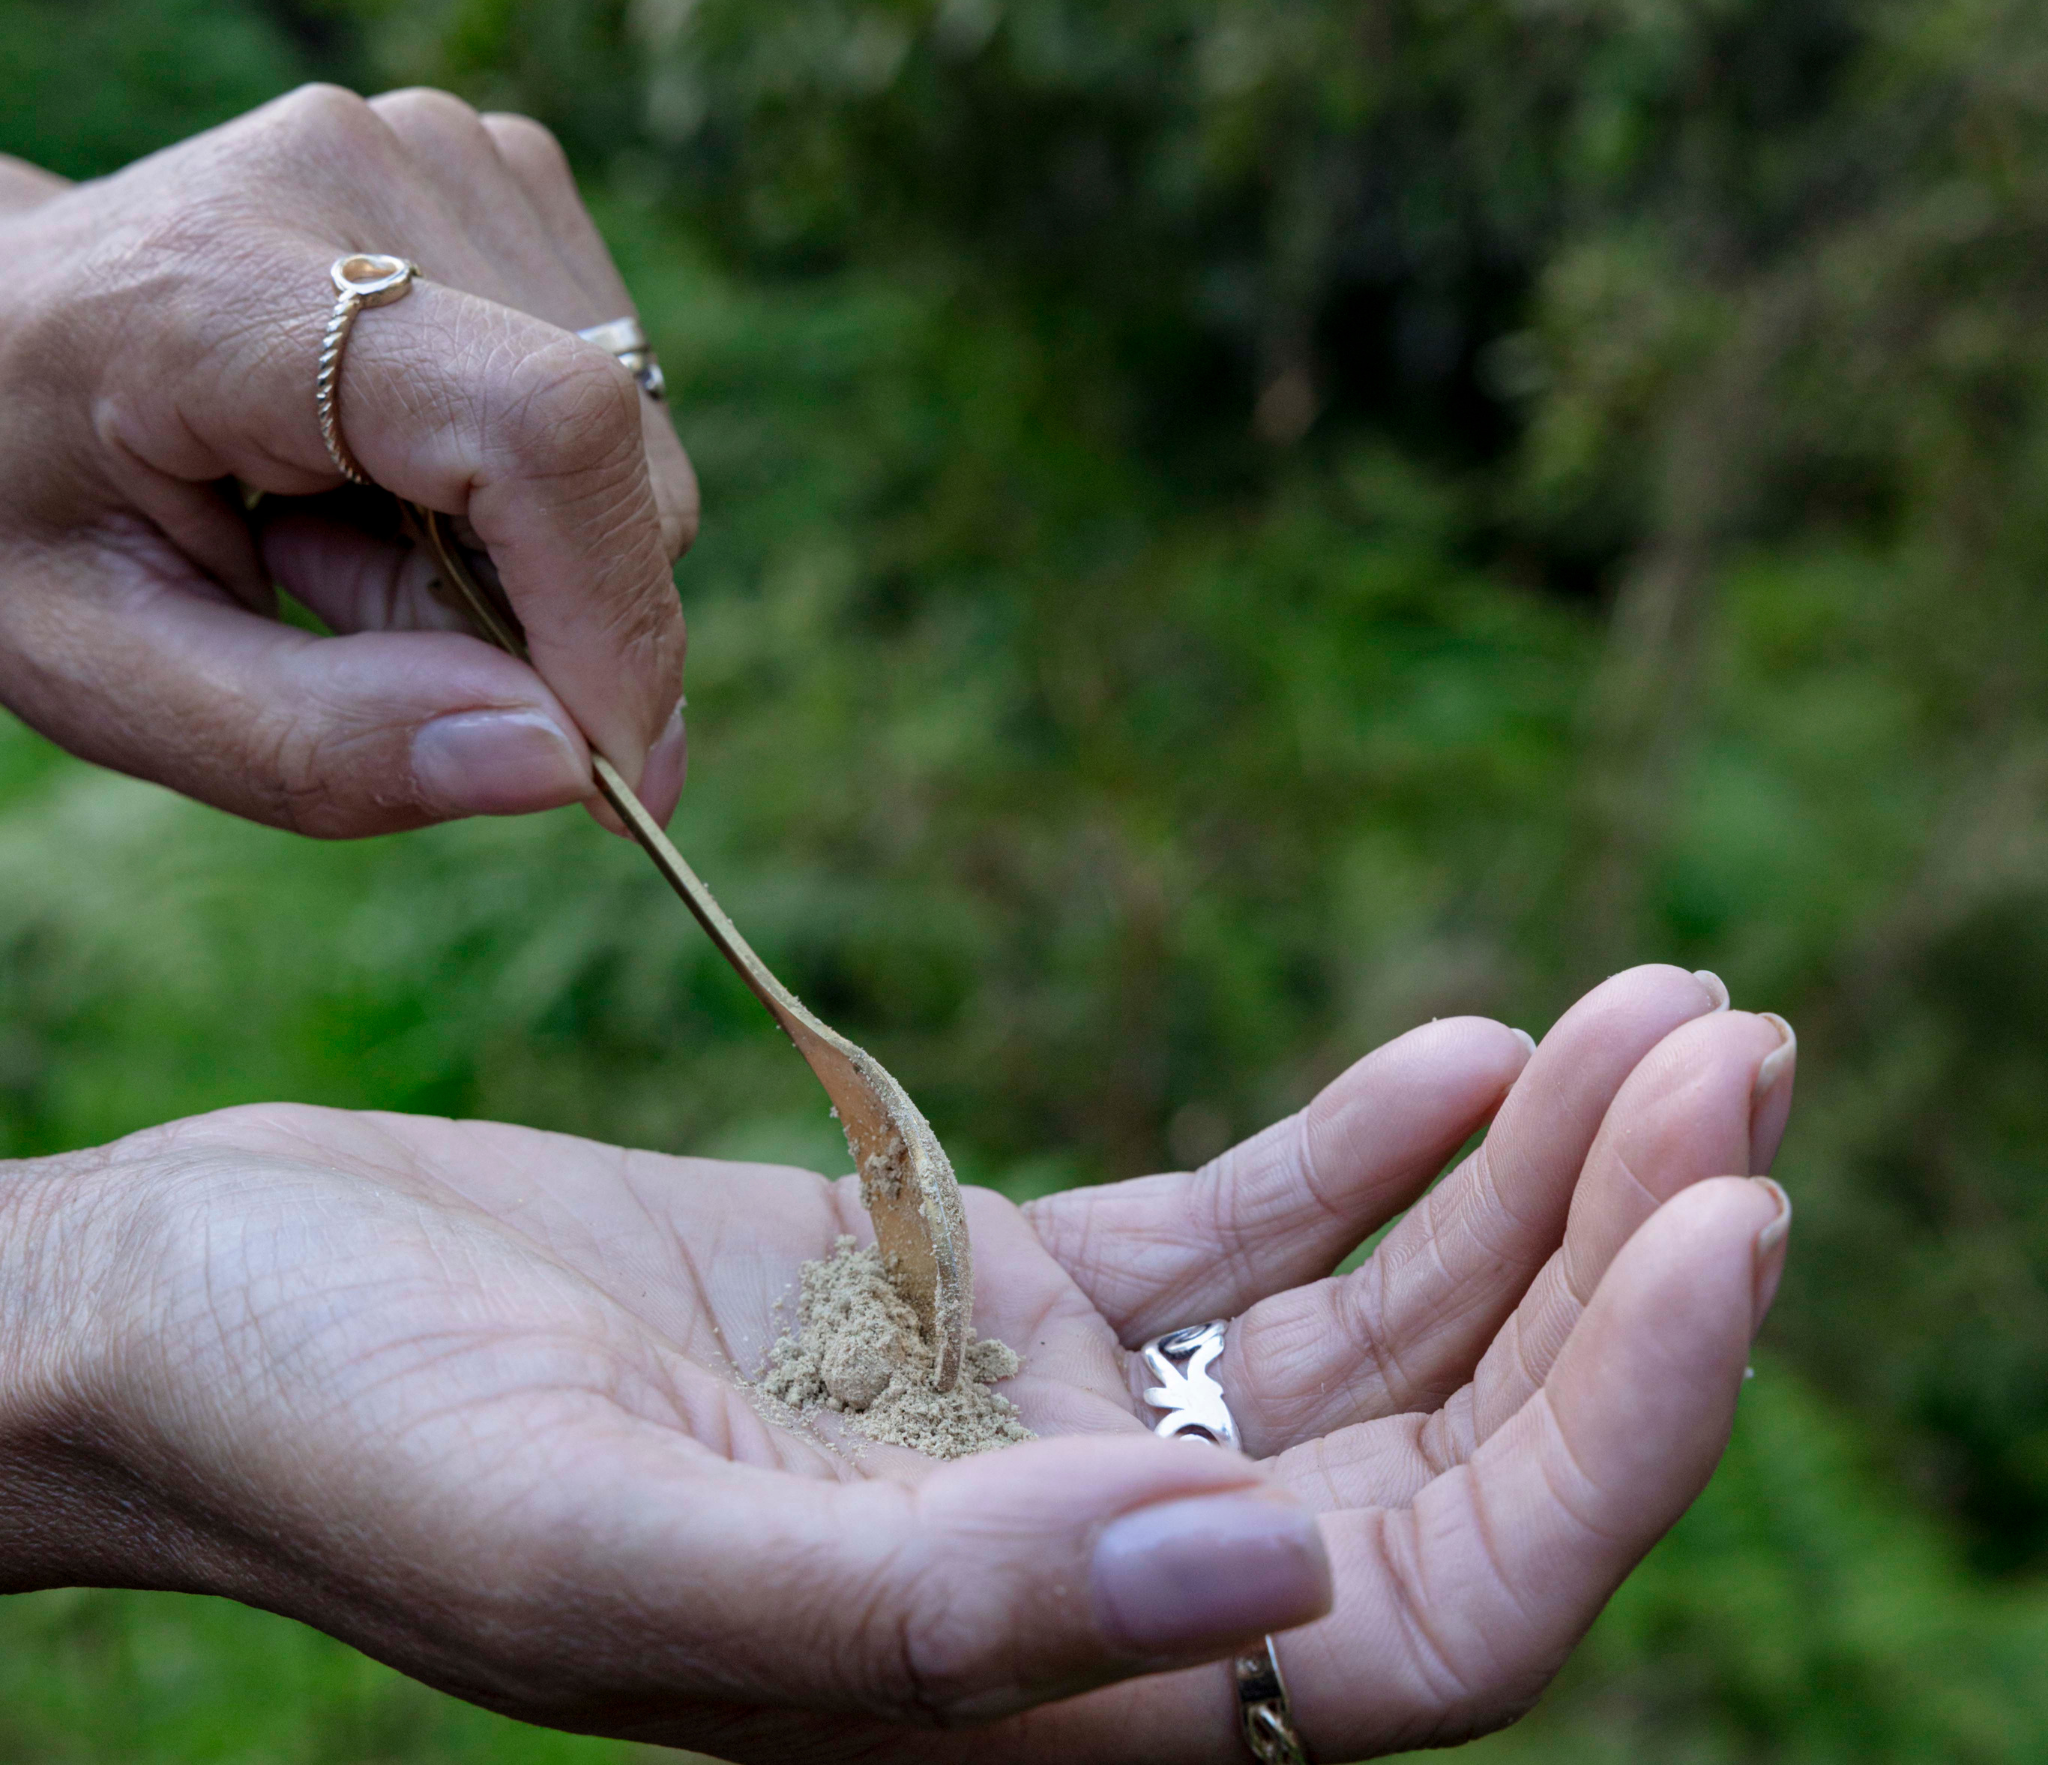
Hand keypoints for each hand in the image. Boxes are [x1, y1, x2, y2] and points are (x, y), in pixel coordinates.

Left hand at [0, 89, 695, 836]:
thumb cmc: (23, 508)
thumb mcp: (106, 673)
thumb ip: (320, 741)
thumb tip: (565, 764)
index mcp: (213, 285)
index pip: (535, 422)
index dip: (611, 611)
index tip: (609, 772)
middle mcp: (361, 174)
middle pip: (607, 462)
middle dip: (534, 609)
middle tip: (336, 602)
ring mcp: (447, 153)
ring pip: (636, 445)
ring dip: (527, 550)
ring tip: (337, 519)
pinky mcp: (504, 175)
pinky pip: (623, 395)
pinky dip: (537, 484)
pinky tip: (391, 457)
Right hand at [0, 965, 1791, 1760]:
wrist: (219, 1308)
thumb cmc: (337, 1435)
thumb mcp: (603, 1541)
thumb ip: (932, 1618)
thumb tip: (1269, 1601)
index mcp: (1012, 1705)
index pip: (1419, 1619)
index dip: (1612, 1436)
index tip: (1732, 1212)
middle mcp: (1068, 1580)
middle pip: (1441, 1448)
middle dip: (1618, 1255)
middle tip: (1732, 1047)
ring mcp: (1037, 1421)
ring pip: (1367, 1325)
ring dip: (1528, 1175)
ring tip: (1656, 1009)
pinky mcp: (978, 1287)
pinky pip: (1235, 1232)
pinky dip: (1366, 1142)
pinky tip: (1465, 1048)